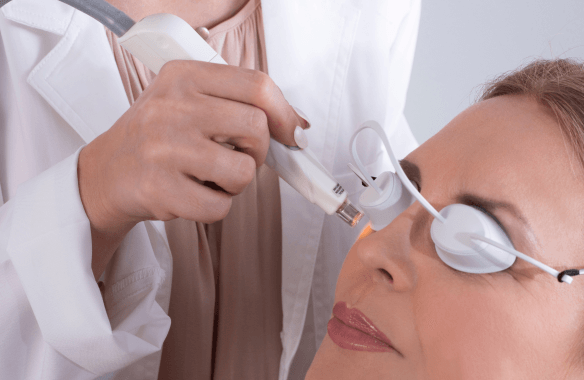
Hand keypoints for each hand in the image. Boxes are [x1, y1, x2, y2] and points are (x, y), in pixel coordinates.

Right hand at [78, 60, 308, 278]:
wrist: (107, 173)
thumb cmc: (157, 137)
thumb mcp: (189, 102)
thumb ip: (238, 104)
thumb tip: (297, 127)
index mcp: (184, 76)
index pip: (256, 85)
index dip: (285, 113)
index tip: (293, 133)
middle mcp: (172, 107)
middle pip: (257, 128)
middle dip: (257, 151)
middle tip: (238, 157)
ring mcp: (163, 148)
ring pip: (243, 172)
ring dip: (236, 183)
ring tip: (211, 177)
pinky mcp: (159, 188)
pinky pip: (220, 207)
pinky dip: (216, 206)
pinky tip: (193, 193)